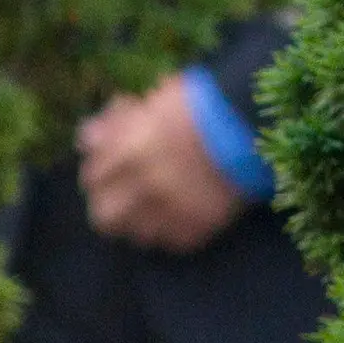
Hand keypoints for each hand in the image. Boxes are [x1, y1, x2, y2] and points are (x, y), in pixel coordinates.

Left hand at [77, 73, 244, 254]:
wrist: (256, 123)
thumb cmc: (206, 103)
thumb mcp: (158, 101)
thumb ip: (119, 123)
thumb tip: (87, 139)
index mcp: (128, 151)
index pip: (92, 176)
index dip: (102, 171)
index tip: (113, 166)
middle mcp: (143, 187)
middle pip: (104, 216)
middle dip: (111, 204)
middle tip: (126, 194)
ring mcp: (170, 212)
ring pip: (137, 235)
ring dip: (142, 221)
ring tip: (157, 207)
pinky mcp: (197, 229)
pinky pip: (173, 242)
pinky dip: (175, 230)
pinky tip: (184, 213)